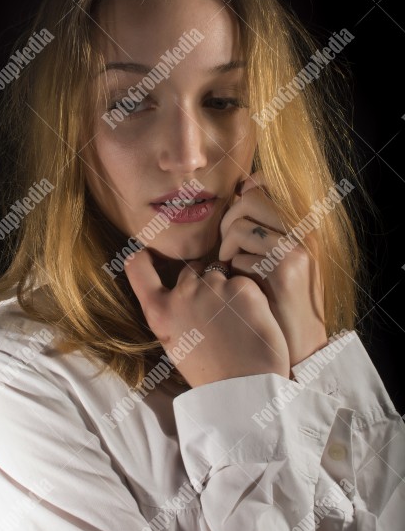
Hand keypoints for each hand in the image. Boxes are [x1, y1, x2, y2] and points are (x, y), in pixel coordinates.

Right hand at [124, 247, 289, 387]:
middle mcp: (182, 294)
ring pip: (221, 273)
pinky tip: (251, 321)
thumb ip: (170, 311)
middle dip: (203, 281)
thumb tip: (175, 287)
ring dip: (228, 288)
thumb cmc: (210, 372)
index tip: (149, 254)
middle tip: (217, 316)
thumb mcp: (173, 343)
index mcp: (159, 311)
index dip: (143, 257)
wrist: (244, 391)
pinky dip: (249, 296)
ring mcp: (213, 287)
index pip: (138, 267)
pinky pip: (244, 281)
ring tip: (236, 322)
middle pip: (191, 269)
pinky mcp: (242, 287)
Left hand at [219, 171, 326, 367]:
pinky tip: (242, 286)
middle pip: (250, 199)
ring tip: (229, 266)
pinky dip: (233, 270)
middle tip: (226, 247)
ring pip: (241, 226)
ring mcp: (296, 249)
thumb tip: (238, 198)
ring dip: (226, 247)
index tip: (234, 207)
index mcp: (303, 225)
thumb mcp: (279, 261)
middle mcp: (304, 231)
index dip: (245, 189)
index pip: (270, 182)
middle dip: (228, 221)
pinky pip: (241, 255)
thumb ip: (264, 231)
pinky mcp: (285, 270)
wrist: (303, 348)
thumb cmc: (281, 304)